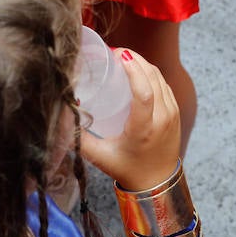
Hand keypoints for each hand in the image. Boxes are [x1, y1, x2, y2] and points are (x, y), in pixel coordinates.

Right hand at [79, 49, 180, 191]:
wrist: (157, 184)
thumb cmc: (128, 170)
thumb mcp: (100, 156)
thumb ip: (78, 138)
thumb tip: (60, 116)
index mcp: (145, 128)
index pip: (144, 93)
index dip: (134, 70)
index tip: (120, 56)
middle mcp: (162, 118)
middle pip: (153, 78)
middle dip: (136, 60)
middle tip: (116, 52)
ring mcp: (172, 114)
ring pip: (160, 78)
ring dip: (144, 64)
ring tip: (124, 57)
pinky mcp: (176, 112)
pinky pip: (165, 85)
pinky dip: (151, 73)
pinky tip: (138, 69)